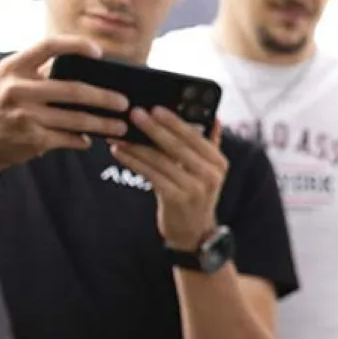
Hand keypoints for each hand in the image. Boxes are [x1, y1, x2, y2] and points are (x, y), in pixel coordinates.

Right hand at [0, 36, 129, 176]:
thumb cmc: (6, 107)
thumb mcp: (13, 82)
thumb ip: (42, 75)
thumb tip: (92, 78)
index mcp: (14, 67)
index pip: (48, 46)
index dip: (76, 45)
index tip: (99, 52)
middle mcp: (17, 87)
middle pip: (72, 89)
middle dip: (104, 97)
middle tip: (125, 103)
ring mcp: (24, 114)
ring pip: (76, 119)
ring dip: (103, 124)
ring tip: (121, 127)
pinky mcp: (31, 137)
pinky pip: (69, 138)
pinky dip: (83, 140)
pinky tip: (91, 140)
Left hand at [110, 110, 227, 252]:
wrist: (194, 231)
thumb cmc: (196, 195)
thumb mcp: (208, 170)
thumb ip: (210, 144)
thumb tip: (215, 118)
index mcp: (218, 162)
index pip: (195, 136)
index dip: (175, 121)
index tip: (155, 107)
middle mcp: (210, 175)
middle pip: (177, 146)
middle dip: (153, 128)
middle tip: (134, 113)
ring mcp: (194, 188)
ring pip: (160, 160)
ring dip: (137, 145)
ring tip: (118, 133)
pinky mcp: (176, 199)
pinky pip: (151, 175)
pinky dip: (134, 162)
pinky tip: (120, 152)